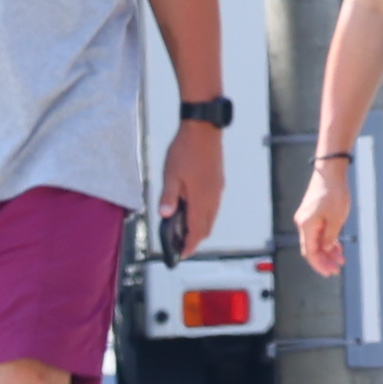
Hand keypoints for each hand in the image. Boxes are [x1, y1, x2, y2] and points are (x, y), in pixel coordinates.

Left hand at [158, 118, 224, 258]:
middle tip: (180, 243)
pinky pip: (213, 205)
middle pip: (206, 228)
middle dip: (194, 239)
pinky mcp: (218, 182)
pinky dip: (204, 213)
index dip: (189, 246)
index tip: (181, 254)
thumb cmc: (186, 149)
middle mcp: (213, 198)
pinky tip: (192, 206)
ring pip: (211, 217)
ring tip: (184, 226)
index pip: (197, 231)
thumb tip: (165, 215)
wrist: (204, 129)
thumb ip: (168, 197)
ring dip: (200, 226)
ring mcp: (217, 190)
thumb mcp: (170, 175)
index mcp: (201, 199)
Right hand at [293, 159, 351, 276]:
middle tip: (336, 270)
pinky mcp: (313, 213)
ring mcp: (307, 218)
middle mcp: (303, 223)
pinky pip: (318, 232)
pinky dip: (327, 240)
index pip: (310, 252)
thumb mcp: (337, 218)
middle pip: (311, 248)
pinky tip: (337, 247)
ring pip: (316, 241)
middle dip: (324, 260)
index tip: (330, 272)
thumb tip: (326, 249)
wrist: (331, 171)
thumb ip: (331, 237)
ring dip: (327, 251)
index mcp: (306, 226)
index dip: (319, 264)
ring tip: (341, 259)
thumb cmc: (334, 193)